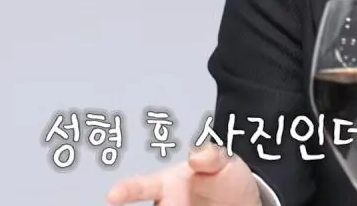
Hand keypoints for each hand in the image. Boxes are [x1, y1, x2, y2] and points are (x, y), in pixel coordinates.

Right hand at [106, 144, 260, 205]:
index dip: (126, 190)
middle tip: (178, 203)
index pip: (142, 186)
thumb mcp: (223, 163)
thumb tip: (197, 156)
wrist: (243, 203)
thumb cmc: (225, 181)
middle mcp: (165, 205)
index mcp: (167, 184)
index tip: (113, 194)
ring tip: (187, 205)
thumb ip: (211, 156)